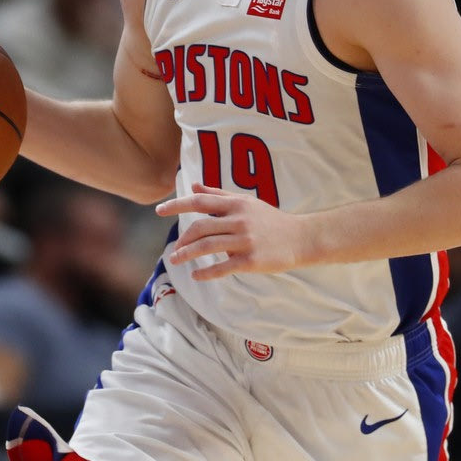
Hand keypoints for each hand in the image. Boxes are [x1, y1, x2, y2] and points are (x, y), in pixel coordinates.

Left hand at [156, 183, 314, 279]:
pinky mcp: (251, 260)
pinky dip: (207, 272)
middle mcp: (239, 220)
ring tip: (176, 260)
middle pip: (201, 226)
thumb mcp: (245, 202)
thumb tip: (193, 186)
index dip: (177, 205)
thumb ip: (218, 194)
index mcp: (236, 204)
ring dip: (188, 254)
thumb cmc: (270, 220)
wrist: (300, 238)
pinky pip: (223, 267)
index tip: (159, 211)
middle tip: (174, 249)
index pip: (200, 201)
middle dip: (183, 238)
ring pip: (208, 246)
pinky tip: (196, 275)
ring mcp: (245, 240)